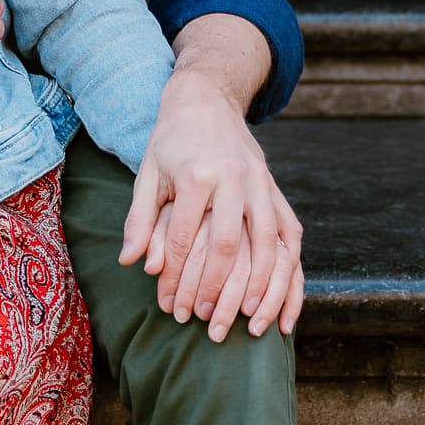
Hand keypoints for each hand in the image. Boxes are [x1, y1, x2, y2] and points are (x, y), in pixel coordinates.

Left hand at [119, 75, 304, 340]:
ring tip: (250, 323)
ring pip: (269, 243)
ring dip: (262, 287)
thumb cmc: (170, 141)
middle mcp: (234, 179)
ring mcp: (262, 184)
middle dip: (217, 290)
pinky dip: (291, 271)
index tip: (169, 308)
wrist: (206, 100)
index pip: (184, 237)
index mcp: (196, 175)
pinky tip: (285, 302)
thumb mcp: (147, 173)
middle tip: (205, 323)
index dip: (176, 277)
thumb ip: (140, 218)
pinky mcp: (276, 190)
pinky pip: (292, 236)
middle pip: (229, 245)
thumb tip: (131, 262)